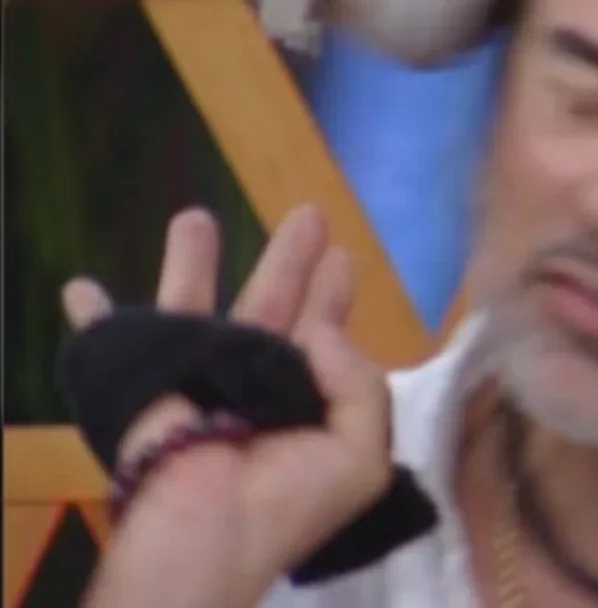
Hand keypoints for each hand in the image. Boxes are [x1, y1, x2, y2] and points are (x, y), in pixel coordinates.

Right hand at [65, 206, 391, 607]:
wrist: (207, 538)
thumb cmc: (287, 502)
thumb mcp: (359, 454)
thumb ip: (361, 385)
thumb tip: (325, 330)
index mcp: (305, 401)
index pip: (322, 337)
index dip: (331, 297)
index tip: (341, 256)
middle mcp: (254, 384)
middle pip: (271, 305)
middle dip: (287, 261)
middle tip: (308, 213)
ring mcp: (198, 380)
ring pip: (195, 305)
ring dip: (192, 261)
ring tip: (194, 214)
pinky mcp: (149, 382)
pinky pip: (117, 340)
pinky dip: (96, 316)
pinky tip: (83, 287)